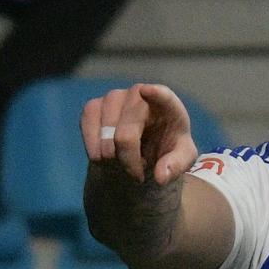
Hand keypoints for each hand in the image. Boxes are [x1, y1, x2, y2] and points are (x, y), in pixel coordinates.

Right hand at [81, 83, 198, 184]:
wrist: (144, 149)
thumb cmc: (166, 148)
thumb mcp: (181, 159)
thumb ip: (175, 167)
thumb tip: (161, 176)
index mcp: (168, 106)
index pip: (163, 96)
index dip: (155, 94)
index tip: (147, 91)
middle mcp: (139, 94)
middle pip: (125, 136)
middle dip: (128, 161)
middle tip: (138, 173)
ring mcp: (114, 97)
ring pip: (105, 135)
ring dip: (111, 157)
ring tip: (124, 160)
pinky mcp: (94, 105)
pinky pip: (87, 128)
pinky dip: (94, 149)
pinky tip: (104, 156)